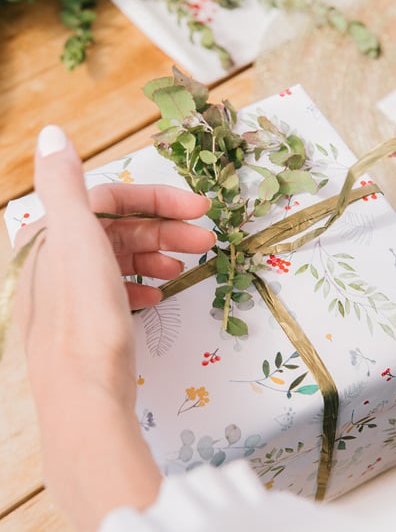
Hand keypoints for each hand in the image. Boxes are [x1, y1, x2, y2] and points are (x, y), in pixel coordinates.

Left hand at [14, 125, 214, 531]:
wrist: (83, 398)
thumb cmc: (83, 317)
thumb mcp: (74, 239)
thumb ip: (62, 183)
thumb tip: (51, 133)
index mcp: (55, 234)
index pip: (111, 198)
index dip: (158, 199)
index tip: (200, 209)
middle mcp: (58, 261)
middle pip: (120, 229)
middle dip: (167, 229)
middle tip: (208, 240)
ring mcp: (72, 295)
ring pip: (121, 260)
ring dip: (158, 255)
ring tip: (188, 267)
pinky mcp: (87, 324)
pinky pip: (117, 291)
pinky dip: (141, 285)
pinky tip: (160, 294)